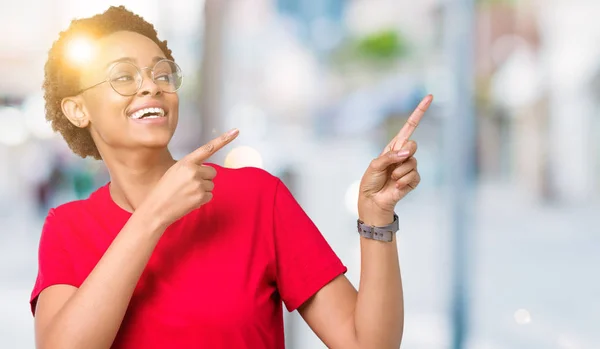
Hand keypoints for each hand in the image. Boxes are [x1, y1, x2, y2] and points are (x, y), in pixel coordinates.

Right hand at [142, 128, 239, 227]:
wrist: (156, 208)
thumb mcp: (175, 170)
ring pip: (211, 185)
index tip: (236, 131)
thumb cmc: (165, 189)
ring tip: (187, 193)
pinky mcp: (202, 196)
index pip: (208, 148)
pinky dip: (202, 199)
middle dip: (205, 178)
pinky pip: (210, 196)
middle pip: (213, 172)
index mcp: (186, 162)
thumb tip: (206, 171)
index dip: (223, 139)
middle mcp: (194, 171)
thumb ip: (191, 167)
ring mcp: (199, 184)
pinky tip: (189, 200)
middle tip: (189, 185)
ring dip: (202, 189)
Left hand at [358, 95, 431, 222]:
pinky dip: (403, 181)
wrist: (372, 200)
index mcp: (394, 146)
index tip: (429, 97)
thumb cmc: (371, 181)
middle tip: (395, 162)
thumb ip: (390, 156)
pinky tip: (396, 186)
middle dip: (404, 153)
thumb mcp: (376, 164)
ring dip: (399, 172)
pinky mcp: (413, 180)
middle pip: (413, 145)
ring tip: (391, 178)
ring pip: (412, 162)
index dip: (419, 112)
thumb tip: (407, 153)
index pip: (410, 126)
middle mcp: (404, 155)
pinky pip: (414, 175)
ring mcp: (410, 167)